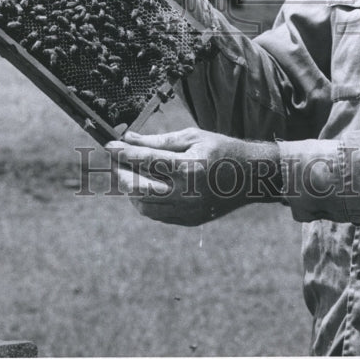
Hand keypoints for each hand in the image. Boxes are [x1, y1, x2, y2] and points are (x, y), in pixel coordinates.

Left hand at [105, 127, 281, 226]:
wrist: (251, 177)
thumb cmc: (221, 149)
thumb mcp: (193, 137)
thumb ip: (159, 140)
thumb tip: (129, 137)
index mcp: (189, 168)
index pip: (145, 160)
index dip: (123, 152)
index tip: (108, 145)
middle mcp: (186, 193)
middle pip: (138, 187)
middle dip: (121, 172)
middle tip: (114, 160)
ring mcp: (187, 211)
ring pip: (144, 205)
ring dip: (130, 189)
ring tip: (129, 173)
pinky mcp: (188, 221)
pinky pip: (157, 214)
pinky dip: (145, 201)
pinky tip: (144, 187)